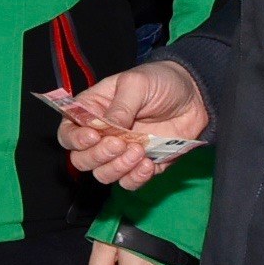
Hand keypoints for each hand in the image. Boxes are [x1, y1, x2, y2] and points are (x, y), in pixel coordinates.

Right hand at [57, 60, 209, 188]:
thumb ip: (120, 107)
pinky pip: (129, 183)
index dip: (74, 139)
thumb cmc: (160, 81)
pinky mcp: (141, 165)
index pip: (68, 132)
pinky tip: (149, 164)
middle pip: (81, 159)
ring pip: (103, 174)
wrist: (195, 95)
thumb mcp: (137, 84)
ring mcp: (121, 153)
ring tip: (139, 151)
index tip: (93, 136)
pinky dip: (135, 178)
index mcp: (92, 111)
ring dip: (117, 168)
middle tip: (120, 143)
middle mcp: (102, 136)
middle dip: (97, 156)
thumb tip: (107, 128)